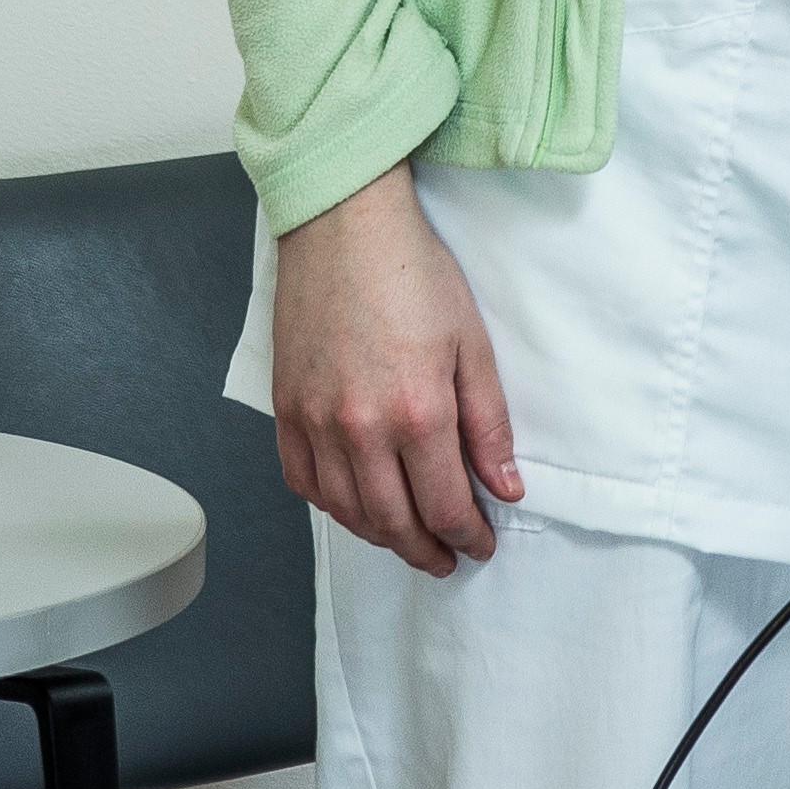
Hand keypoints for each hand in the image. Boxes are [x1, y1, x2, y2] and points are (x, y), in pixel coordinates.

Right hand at [271, 167, 518, 575]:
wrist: (344, 230)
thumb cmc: (414, 276)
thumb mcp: (472, 346)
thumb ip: (488, 425)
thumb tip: (504, 487)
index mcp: (416, 413)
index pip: (444, 505)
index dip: (466, 535)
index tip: (481, 545)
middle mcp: (359, 430)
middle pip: (393, 521)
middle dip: (425, 549)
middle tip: (447, 559)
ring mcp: (314, 423)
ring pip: (346, 511)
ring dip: (380, 536)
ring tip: (408, 540)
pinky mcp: (285, 411)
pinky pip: (304, 482)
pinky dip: (332, 507)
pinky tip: (356, 506)